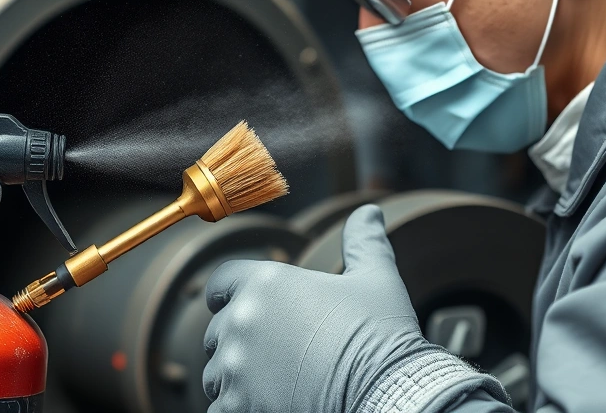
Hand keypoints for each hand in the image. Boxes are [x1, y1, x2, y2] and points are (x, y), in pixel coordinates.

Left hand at [203, 205, 506, 412]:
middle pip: (218, 332)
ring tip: (269, 387)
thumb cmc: (382, 336)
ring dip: (234, 380)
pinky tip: (262, 407)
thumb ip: (364, 242)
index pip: (221, 281)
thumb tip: (369, 212)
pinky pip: (220, 409)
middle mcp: (242, 322)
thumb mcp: (377, 279)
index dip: (226, 293)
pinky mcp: (238, 406)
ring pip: (216, 374)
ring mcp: (236, 368)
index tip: (230, 304)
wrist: (388, 392)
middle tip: (269, 358)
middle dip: (237, 343)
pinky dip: (236, 409)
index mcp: (265, 284)